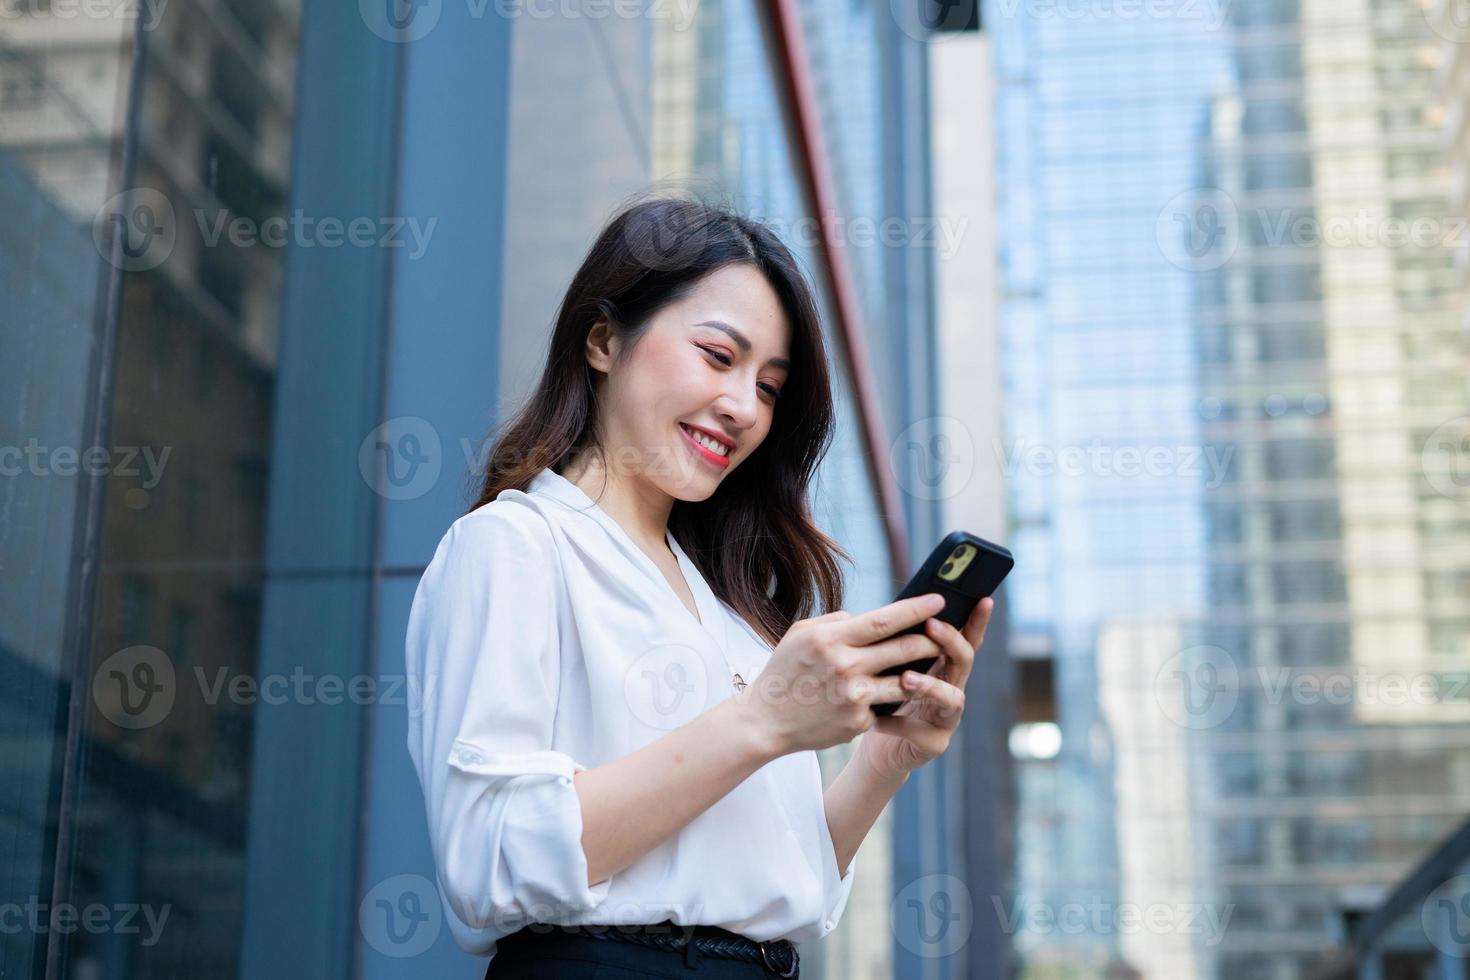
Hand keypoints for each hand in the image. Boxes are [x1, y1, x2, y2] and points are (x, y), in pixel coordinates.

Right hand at [740, 594, 948, 755]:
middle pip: (903, 649)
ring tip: (932, 663)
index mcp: (831, 639)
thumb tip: (866, 619)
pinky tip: (890, 694)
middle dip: (931, 639)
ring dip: (923, 671)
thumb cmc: (784, 671)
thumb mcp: (801, 634)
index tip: (938, 599)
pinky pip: (884, 705)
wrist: (765, 721)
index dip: (916, 609)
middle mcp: (845, 666)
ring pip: (905, 681)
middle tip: (946, 632)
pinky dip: (888, 699)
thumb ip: (836, 623)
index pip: (884, 620)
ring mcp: (853, 697)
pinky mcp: (857, 722)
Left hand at [856, 596, 993, 779]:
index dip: (977, 621)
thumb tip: (892, 608)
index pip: (966, 640)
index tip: (983, 599)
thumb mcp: (888, 667)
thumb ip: (897, 645)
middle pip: (964, 661)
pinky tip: (878, 720)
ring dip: (931, 685)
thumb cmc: (882, 699)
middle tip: (931, 625)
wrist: (877, 747)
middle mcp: (952, 690)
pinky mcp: (935, 743)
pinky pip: (921, 731)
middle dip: (951, 641)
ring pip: (953, 698)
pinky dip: (897, 723)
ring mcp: (947, 718)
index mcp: (944, 668)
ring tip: (906, 678)